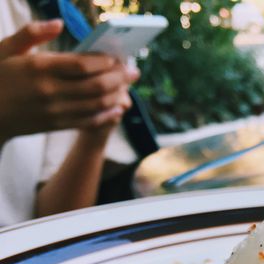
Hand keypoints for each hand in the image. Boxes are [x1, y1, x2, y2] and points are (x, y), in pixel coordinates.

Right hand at [0, 20, 138, 142]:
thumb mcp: (6, 49)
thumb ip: (31, 34)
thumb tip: (58, 23)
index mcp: (39, 68)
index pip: (82, 65)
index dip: (104, 61)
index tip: (116, 57)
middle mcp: (50, 91)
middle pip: (96, 86)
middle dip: (120, 78)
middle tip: (134, 71)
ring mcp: (56, 110)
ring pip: (97, 104)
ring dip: (118, 95)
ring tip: (128, 86)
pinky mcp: (58, 125)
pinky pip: (90, 121)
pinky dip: (108, 114)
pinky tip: (118, 106)